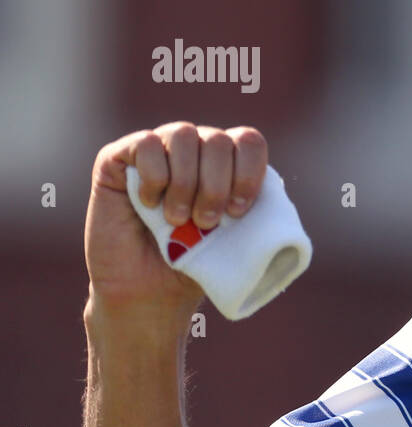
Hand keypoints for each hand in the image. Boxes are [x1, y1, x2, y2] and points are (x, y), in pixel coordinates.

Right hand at [84, 122, 267, 323]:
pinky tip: (150, 204)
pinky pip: (145, 143)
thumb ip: (257, 210)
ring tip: (177, 219)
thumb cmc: (195, 265)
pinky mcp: (118, 156)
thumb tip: (276, 190)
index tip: (239, 212)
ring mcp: (157, 148)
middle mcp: (194, 148)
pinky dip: (154, 176)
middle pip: (218, 140)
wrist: (148, 292)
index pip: (249, 142)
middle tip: (206, 223)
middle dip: (216, 186)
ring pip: (183, 134)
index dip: (248, 173)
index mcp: (227, 163)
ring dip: (185, 182)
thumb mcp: (238, 238)